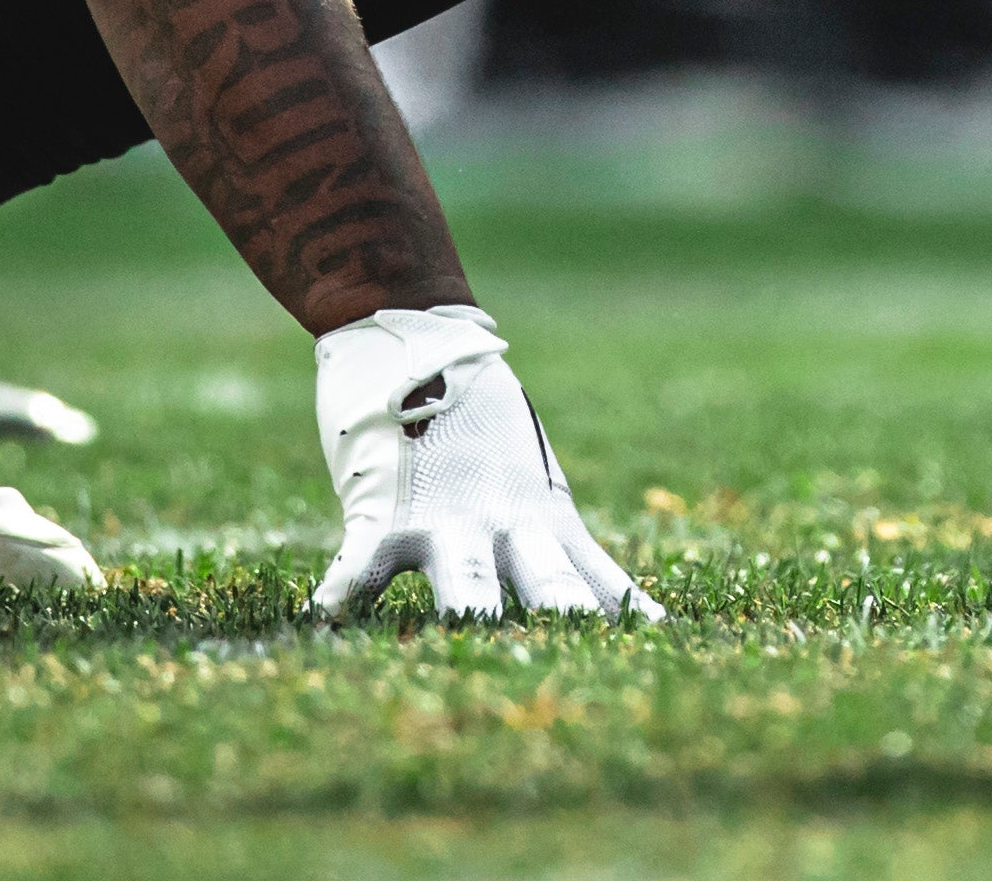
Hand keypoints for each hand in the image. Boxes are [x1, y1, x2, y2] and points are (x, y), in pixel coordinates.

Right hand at [309, 305, 658, 622]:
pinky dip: (344, 589)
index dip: (629, 617)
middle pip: (548, 581)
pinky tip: (326, 615)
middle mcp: (506, 522)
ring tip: (474, 634)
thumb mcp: (529, 476)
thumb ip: (547, 535)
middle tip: (592, 654)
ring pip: (467, 574)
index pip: (599, 579)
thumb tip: (591, 599)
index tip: (665, 645)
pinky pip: (361, 559)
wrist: (413, 336)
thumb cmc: (471, 418)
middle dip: (567, 619)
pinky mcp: (382, 507)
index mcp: (546, 518)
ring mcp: (445, 516)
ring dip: (470, 609)